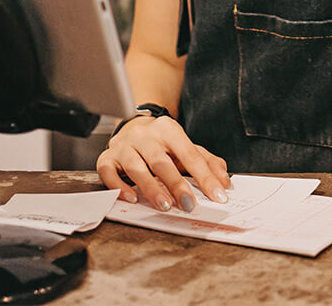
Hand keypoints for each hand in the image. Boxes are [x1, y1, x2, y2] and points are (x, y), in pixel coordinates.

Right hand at [96, 114, 230, 210]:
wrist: (132, 126)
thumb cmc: (162, 142)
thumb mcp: (186, 147)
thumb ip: (207, 162)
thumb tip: (224, 181)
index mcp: (168, 129)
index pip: (189, 154)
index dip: (205, 176)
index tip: (218, 195)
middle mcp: (145, 136)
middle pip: (161, 161)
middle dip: (176, 184)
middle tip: (189, 204)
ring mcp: (124, 146)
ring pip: (136, 167)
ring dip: (151, 188)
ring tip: (164, 205)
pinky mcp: (107, 158)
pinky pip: (108, 173)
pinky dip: (119, 187)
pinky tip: (131, 198)